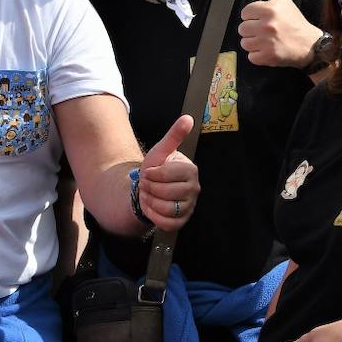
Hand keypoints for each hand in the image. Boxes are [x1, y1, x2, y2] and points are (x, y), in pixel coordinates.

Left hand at [136, 114, 199, 231]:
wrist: (150, 189)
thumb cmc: (156, 169)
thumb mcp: (161, 150)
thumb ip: (174, 135)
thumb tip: (188, 118)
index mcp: (190, 170)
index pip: (167, 174)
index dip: (152, 174)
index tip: (149, 171)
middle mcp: (194, 189)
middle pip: (166, 192)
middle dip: (149, 188)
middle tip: (147, 184)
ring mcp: (189, 206)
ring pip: (166, 208)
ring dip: (150, 201)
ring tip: (149, 194)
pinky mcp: (182, 221)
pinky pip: (166, 223)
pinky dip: (153, 216)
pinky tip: (150, 207)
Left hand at [238, 0, 321, 67]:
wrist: (309, 44)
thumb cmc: (293, 20)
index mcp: (270, 9)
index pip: (245, 13)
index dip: (253, 16)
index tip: (264, 18)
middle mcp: (268, 25)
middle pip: (242, 28)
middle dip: (252, 30)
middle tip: (266, 30)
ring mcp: (267, 42)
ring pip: (244, 42)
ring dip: (253, 43)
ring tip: (267, 40)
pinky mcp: (267, 57)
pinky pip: (250, 56)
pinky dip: (258, 55)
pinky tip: (269, 50)